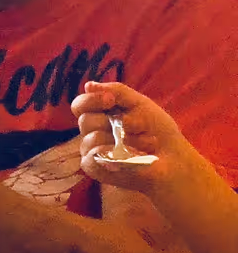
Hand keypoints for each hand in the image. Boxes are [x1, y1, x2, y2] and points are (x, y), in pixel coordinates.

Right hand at [72, 81, 194, 194]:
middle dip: (112, 122)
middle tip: (137, 127)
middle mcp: (92, 131)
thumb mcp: (139, 104)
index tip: (110, 100)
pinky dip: (111, 154)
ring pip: (90, 139)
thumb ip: (116, 91)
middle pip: (84, 121)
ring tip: (143, 145)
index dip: (90, 100)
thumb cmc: (156, 130)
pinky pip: (91, 157)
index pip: (80, 105)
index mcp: (100, 114)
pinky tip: (130, 155)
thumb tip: (88, 85)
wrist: (172, 156)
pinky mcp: (95, 167)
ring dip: (122, 140)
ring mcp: (92, 150)